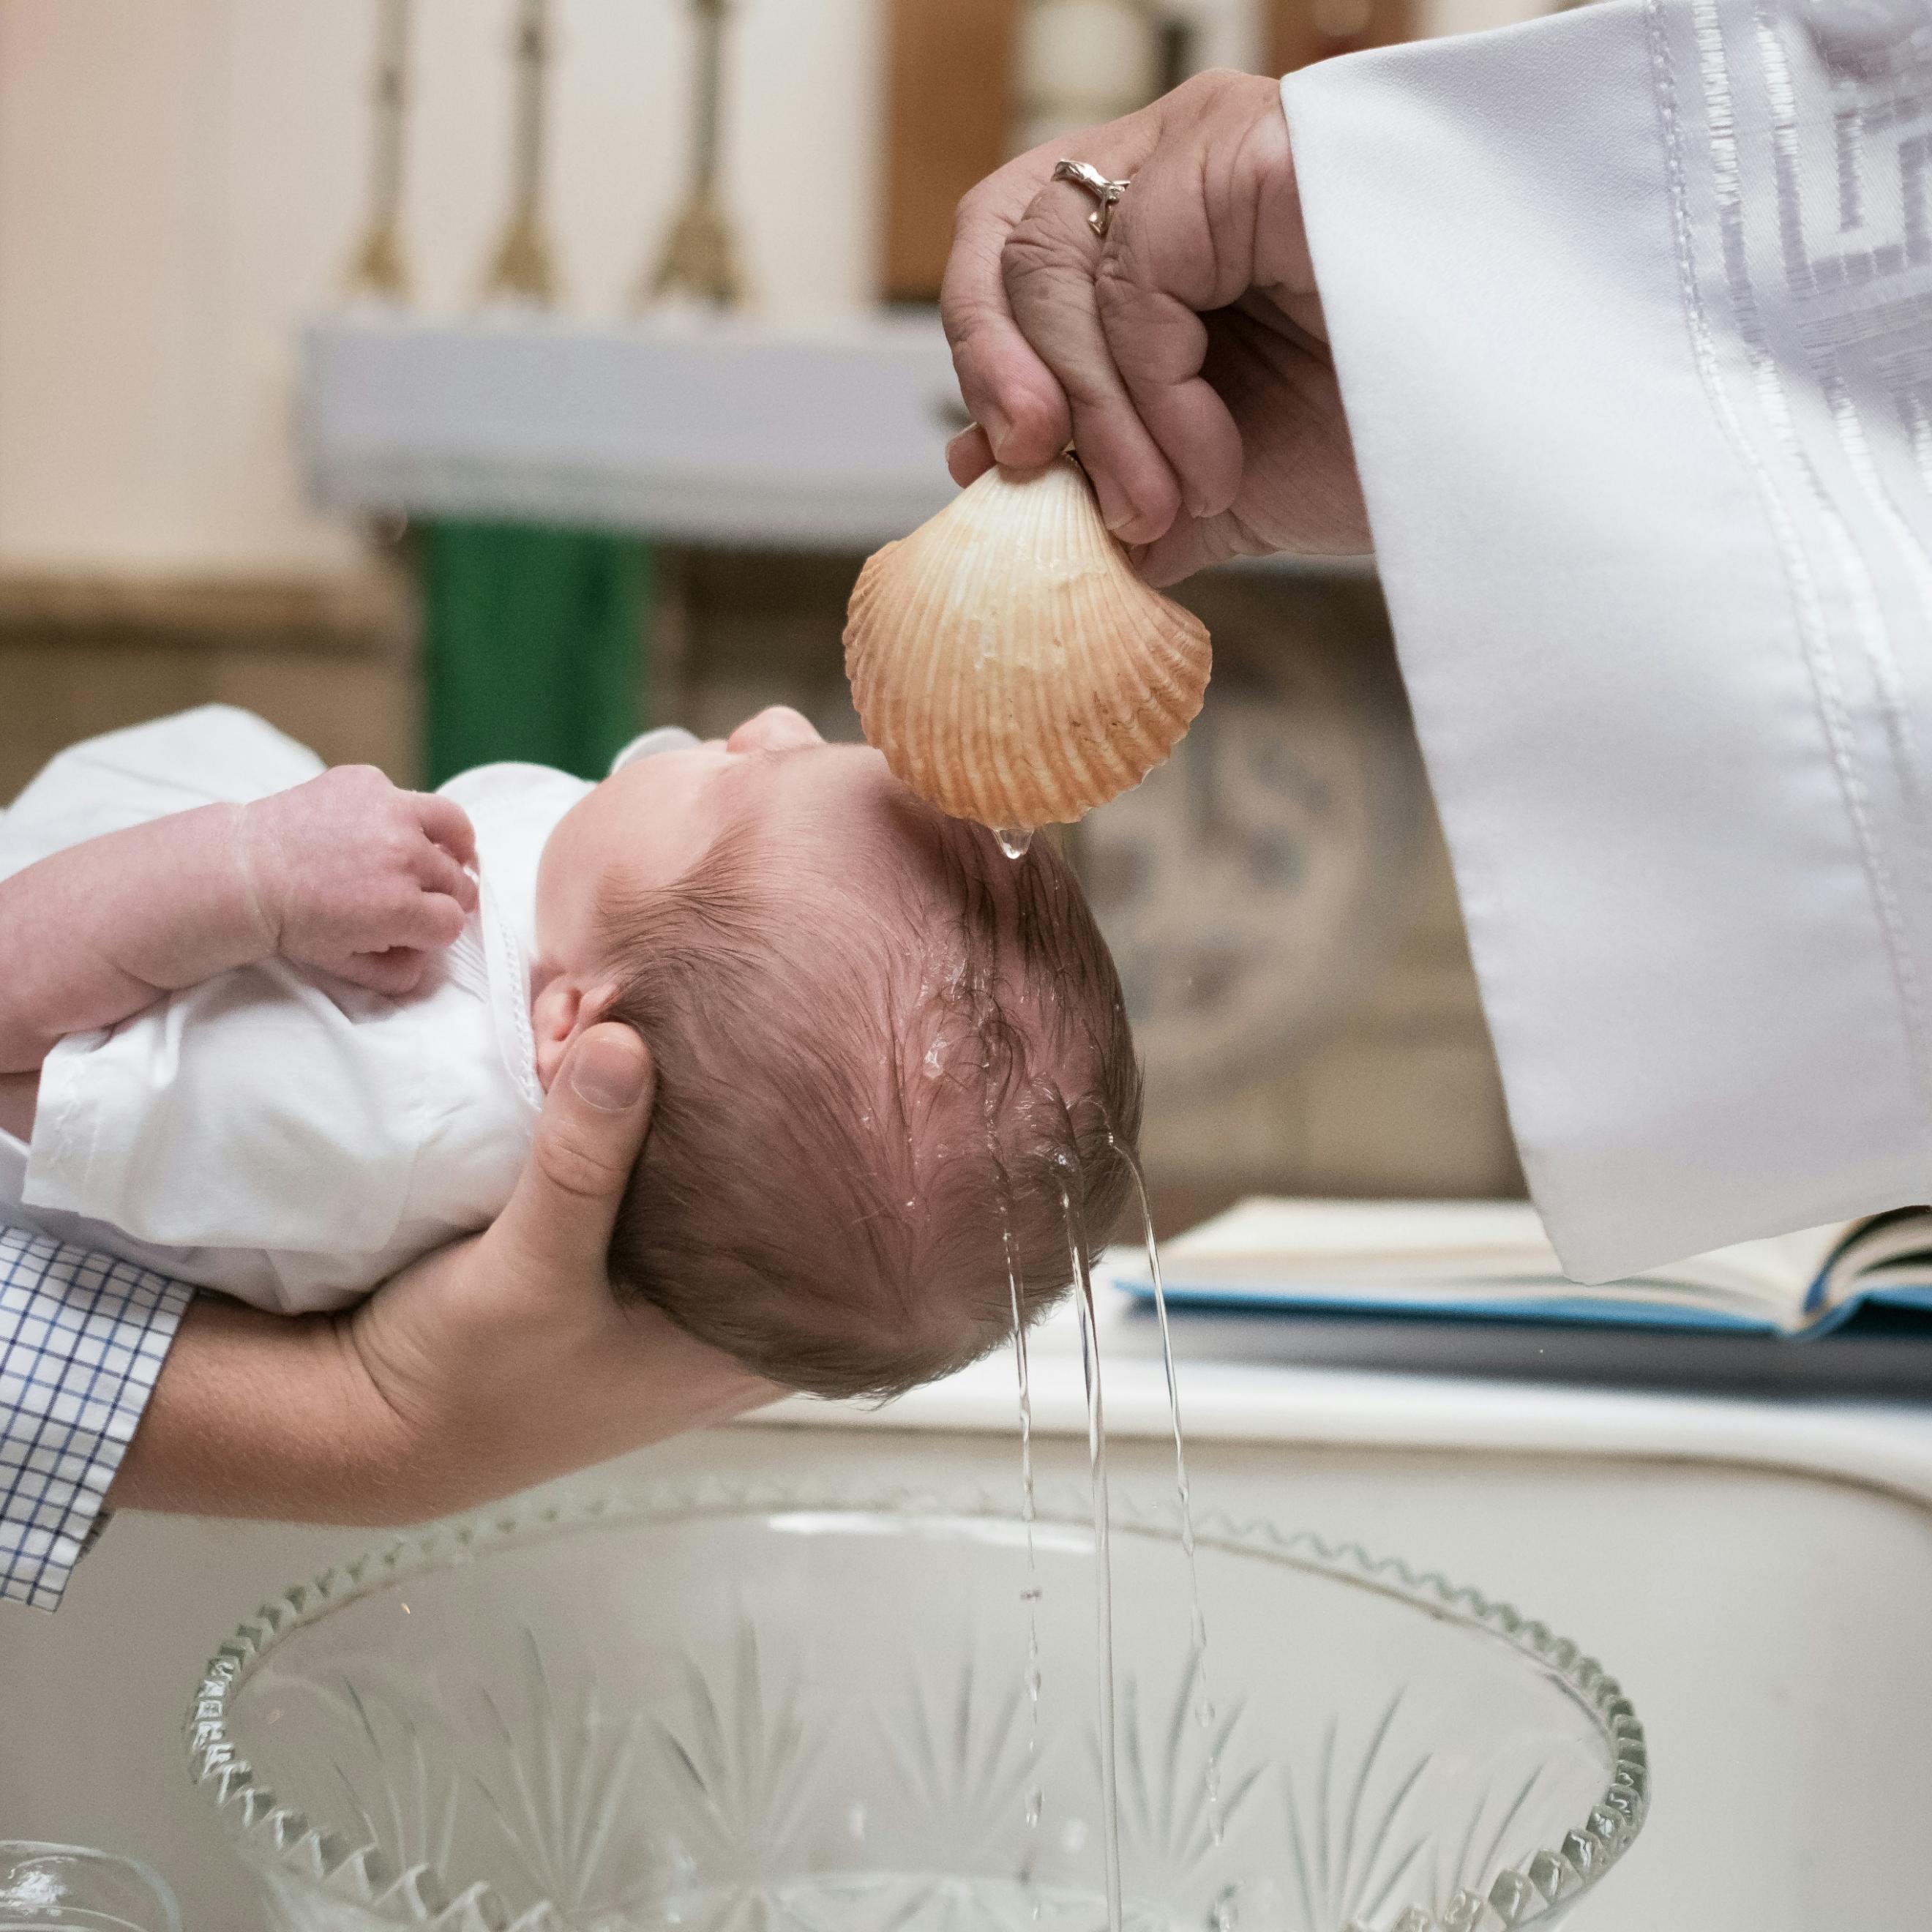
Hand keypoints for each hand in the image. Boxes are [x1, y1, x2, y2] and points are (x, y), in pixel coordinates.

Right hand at [109, 1024, 776, 1522]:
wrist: (372, 1421)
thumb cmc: (469, 1380)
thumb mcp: (531, 1271)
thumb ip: (583, 1164)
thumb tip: (626, 1042)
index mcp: (750, 1340)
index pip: (835, 1225)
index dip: (823, 1139)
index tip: (796, 1053)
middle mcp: (730, 1310)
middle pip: (771, 1177)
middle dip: (733, 1094)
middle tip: (701, 1017)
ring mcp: (676, 1279)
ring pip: (703, 1161)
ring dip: (667, 1093)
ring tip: (633, 1020)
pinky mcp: (620, 1249)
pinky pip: (645, 1162)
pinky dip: (621, 1111)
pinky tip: (598, 1051)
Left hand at [238, 766, 478, 994]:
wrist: (245, 872)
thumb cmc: (293, 921)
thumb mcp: (346, 965)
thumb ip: (398, 973)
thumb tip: (428, 959)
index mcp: (400, 908)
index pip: (454, 922)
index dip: (437, 930)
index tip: (421, 927)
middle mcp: (403, 855)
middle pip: (458, 881)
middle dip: (443, 895)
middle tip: (422, 897)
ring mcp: (388, 811)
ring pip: (455, 826)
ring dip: (452, 846)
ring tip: (443, 852)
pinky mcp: (368, 781)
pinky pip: (407, 798)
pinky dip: (400, 815)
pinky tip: (378, 829)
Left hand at [941, 69, 1369, 583]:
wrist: (1499, 462)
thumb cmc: (1374, 450)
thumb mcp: (1207, 482)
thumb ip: (1103, 482)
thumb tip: (985, 486)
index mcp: (1155, 224)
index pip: (1008, 242)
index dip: (981, 353)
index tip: (996, 469)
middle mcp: (1178, 161)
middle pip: (1012, 240)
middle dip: (1013, 385)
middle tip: (1058, 490)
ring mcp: (1219, 142)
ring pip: (1061, 259)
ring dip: (1100, 418)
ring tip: (1169, 504)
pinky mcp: (1260, 149)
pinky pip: (1137, 272)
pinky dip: (1153, 395)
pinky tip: (1214, 464)